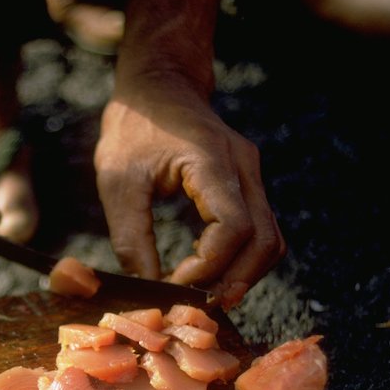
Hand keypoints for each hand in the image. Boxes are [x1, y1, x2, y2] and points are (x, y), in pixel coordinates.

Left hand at [95, 81, 285, 309]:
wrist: (159, 85)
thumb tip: (146, 286)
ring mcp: (252, 175)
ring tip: (205, 295)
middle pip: (265, 242)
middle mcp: (244, 168)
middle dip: (234, 281)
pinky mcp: (248, 184)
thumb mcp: (118, 181)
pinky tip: (209, 271)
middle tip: (197, 305)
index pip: (234, 228)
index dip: (209, 266)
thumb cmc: (134, 126)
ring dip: (243, 275)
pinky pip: (261, 231)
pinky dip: (242, 259)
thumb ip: (131, 236)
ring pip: (271, 241)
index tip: (176, 283)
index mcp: (212, 162)